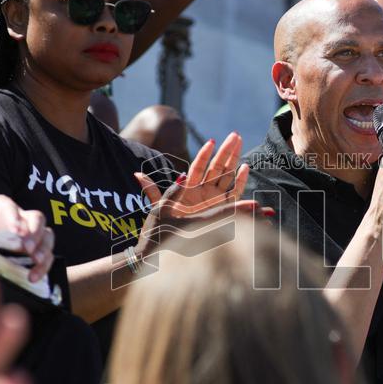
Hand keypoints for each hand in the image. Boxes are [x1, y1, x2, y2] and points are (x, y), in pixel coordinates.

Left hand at [0, 195, 53, 281]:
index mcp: (4, 207)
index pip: (14, 208)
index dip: (16, 219)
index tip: (16, 231)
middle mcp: (22, 218)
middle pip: (38, 220)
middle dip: (35, 234)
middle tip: (28, 248)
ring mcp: (31, 234)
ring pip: (47, 237)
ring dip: (44, 250)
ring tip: (36, 261)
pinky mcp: (34, 251)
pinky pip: (46, 256)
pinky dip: (43, 266)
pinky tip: (33, 276)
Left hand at [134, 132, 266, 255]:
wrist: (178, 248)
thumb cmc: (168, 229)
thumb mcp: (160, 208)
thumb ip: (152, 191)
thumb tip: (137, 174)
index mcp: (190, 188)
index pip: (199, 167)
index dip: (205, 154)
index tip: (211, 141)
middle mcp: (204, 191)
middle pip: (217, 167)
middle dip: (226, 150)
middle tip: (234, 134)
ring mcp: (216, 199)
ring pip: (227, 175)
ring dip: (235, 158)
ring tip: (240, 142)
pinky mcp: (225, 208)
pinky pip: (235, 192)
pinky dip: (240, 180)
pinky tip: (245, 167)